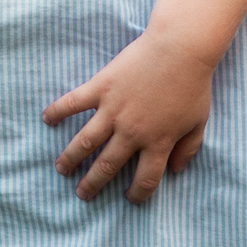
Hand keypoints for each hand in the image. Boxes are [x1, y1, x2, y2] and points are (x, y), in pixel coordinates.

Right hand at [43, 29, 214, 202]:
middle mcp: (132, 132)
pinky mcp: (101, 87)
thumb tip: (175, 171)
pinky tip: (47, 119)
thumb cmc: (193, 84)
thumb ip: (189, 149)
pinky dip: (58, 111)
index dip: (137, 194)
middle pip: (107, 167)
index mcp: (158, 142)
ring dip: (70, 159)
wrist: (180, 47)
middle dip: (92, 184)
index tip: (129, 198)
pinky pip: (74, 103)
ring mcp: (114, 110)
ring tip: (61, 169)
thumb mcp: (199, 122)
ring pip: (85, 142)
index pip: (145, 179)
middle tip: (82, 194)